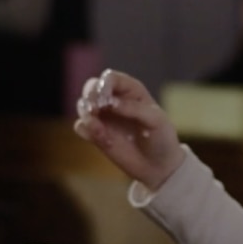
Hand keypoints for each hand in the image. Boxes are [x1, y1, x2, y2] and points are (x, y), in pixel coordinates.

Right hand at [72, 70, 184, 190]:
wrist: (158, 166)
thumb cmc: (162, 138)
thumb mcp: (156, 120)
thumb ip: (133, 108)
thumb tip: (110, 103)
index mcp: (130, 90)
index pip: (110, 77)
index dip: (104, 84)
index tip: (105, 99)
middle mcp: (113, 99)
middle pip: (91, 87)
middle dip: (89, 96)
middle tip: (94, 110)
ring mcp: (103, 117)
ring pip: (82, 105)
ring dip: (85, 114)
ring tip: (98, 129)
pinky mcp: (96, 134)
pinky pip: (80, 126)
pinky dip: (86, 130)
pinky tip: (102, 140)